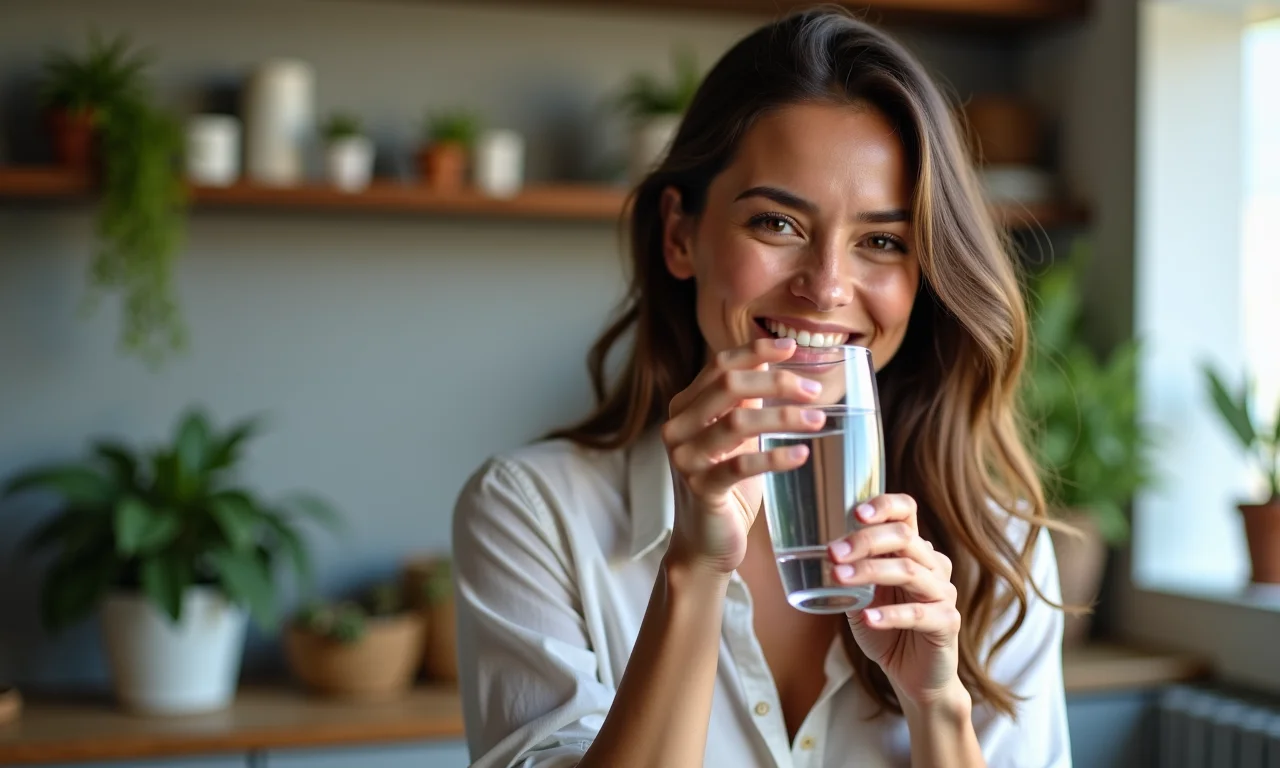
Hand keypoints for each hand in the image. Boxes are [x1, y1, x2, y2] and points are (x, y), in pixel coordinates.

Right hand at [661, 337, 825, 573]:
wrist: (704, 542)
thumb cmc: (724, 484)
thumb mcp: (734, 436)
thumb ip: (743, 401)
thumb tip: (773, 362)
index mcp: (684, 407)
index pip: (719, 365)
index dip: (756, 351)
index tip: (792, 346)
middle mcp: (678, 427)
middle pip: (728, 384)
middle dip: (776, 382)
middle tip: (814, 390)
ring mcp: (685, 458)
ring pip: (737, 421)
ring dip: (784, 417)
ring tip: (818, 420)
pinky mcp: (700, 488)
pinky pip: (741, 465)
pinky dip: (776, 457)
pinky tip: (802, 454)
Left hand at [828, 494, 962, 706]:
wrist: (914, 677)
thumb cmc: (887, 630)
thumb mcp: (862, 598)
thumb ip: (850, 574)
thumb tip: (822, 556)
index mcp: (913, 551)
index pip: (906, 512)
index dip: (884, 506)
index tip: (855, 513)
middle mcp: (933, 565)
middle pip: (904, 537)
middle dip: (865, 541)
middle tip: (833, 553)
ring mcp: (943, 592)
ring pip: (909, 571)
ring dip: (871, 571)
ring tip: (840, 578)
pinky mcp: (947, 622)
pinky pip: (918, 613)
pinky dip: (890, 614)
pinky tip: (868, 618)